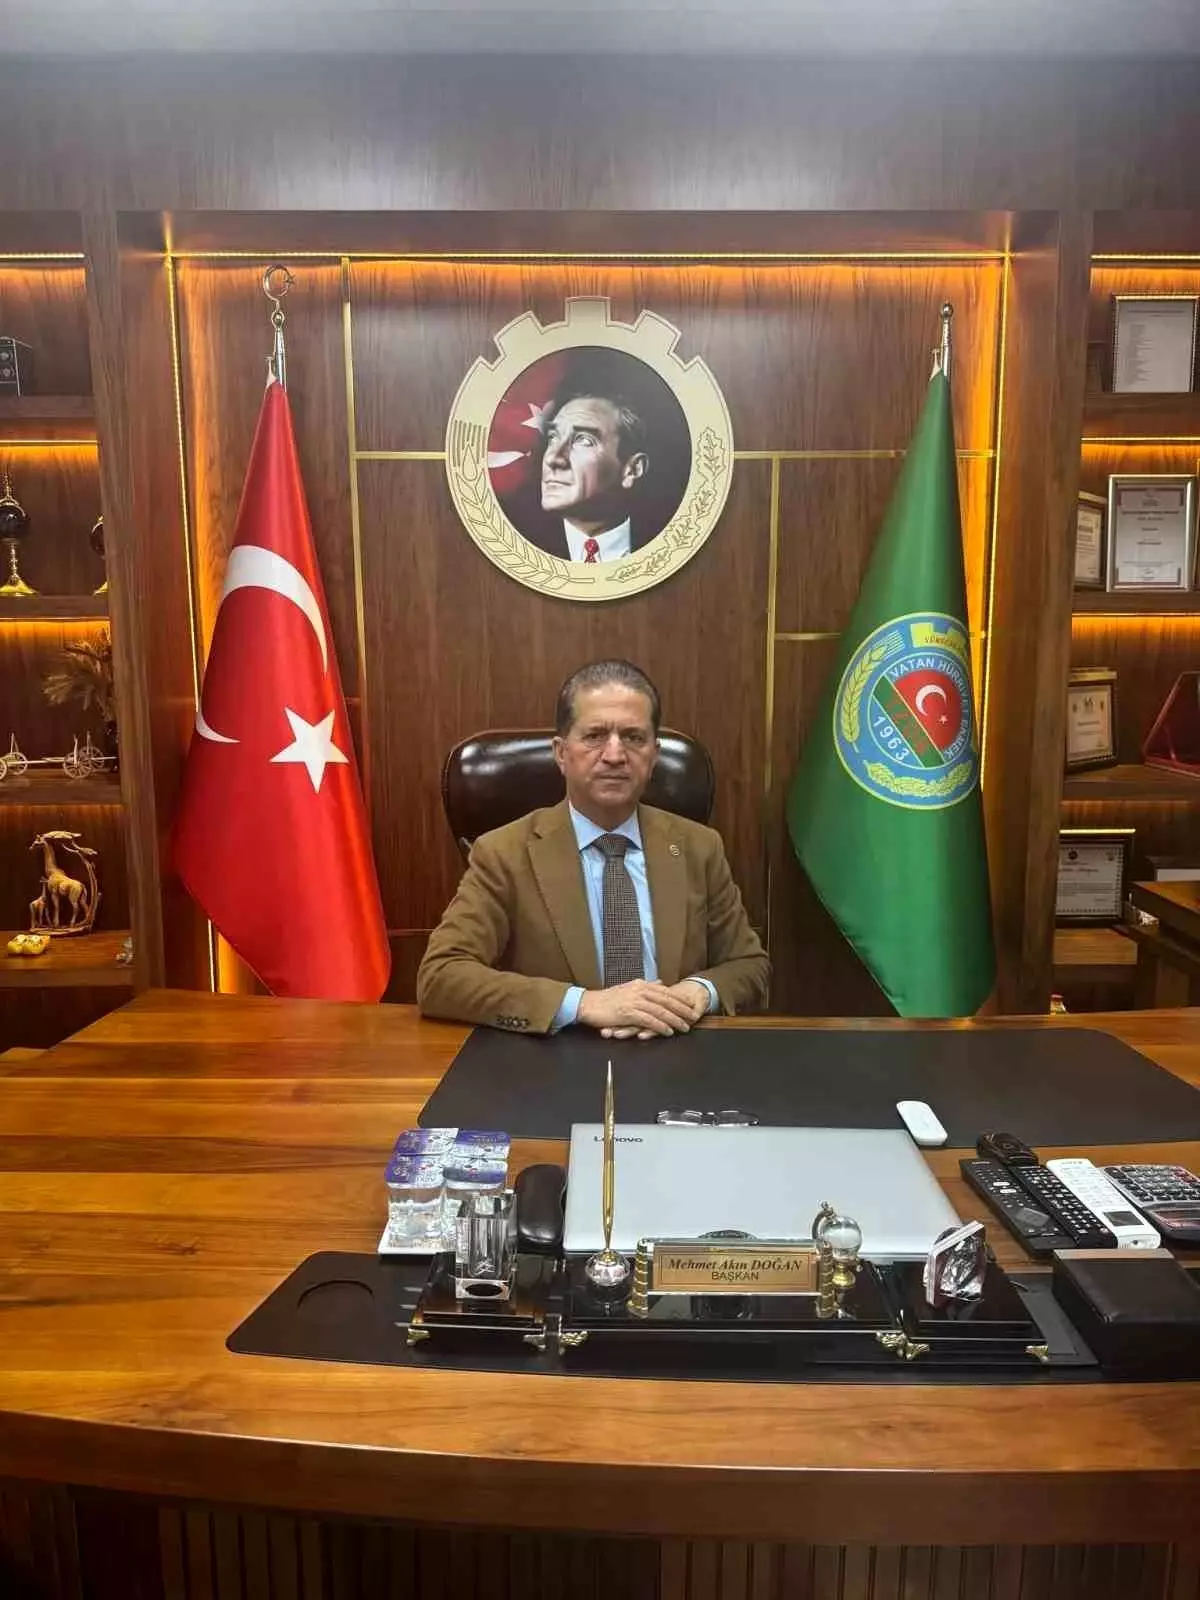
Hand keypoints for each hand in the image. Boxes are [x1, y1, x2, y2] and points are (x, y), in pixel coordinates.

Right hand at [577, 979, 697, 1039]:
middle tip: (694, 1017)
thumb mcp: (628, 988)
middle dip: (682, 1009)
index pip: (664, 991)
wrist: (587, 1004)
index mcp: (640, 984)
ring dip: (674, 1020)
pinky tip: (668, 1031)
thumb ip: (645, 986)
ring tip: (685, 1027)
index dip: (679, 998)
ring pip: (660, 1010)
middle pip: (666, 1000)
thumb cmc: (606, 1000)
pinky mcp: (628, 1013)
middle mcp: (639, 990)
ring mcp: (634, 1001)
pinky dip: (660, 1026)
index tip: (691, 1005)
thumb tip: (660, 982)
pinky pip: (649, 1020)